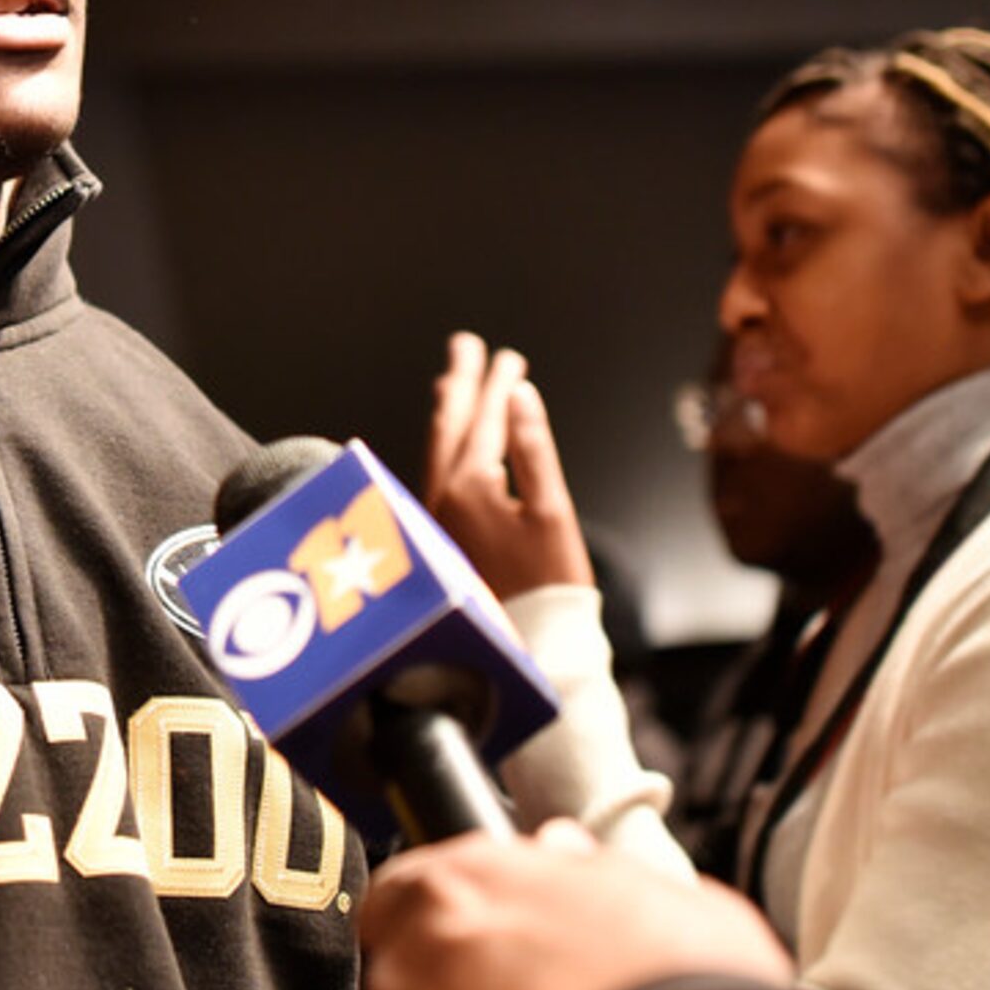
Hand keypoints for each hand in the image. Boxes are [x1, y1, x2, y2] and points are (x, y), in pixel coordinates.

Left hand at [426, 334, 591, 596]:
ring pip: (438, 448)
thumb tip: (520, 396)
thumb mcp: (552, 511)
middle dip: (459, 383)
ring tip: (451, 383)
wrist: (531, 642)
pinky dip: (447, 445)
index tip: (506, 356)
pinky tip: (453, 445)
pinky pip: (438, 472)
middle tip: (466, 346)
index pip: (483, 419)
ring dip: (448, 412)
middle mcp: (442, 496)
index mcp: (470, 485)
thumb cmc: (550, 580)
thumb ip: (534, 449)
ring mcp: (436, 515)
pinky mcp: (440, 534)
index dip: (495, 383)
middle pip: (447, 425)